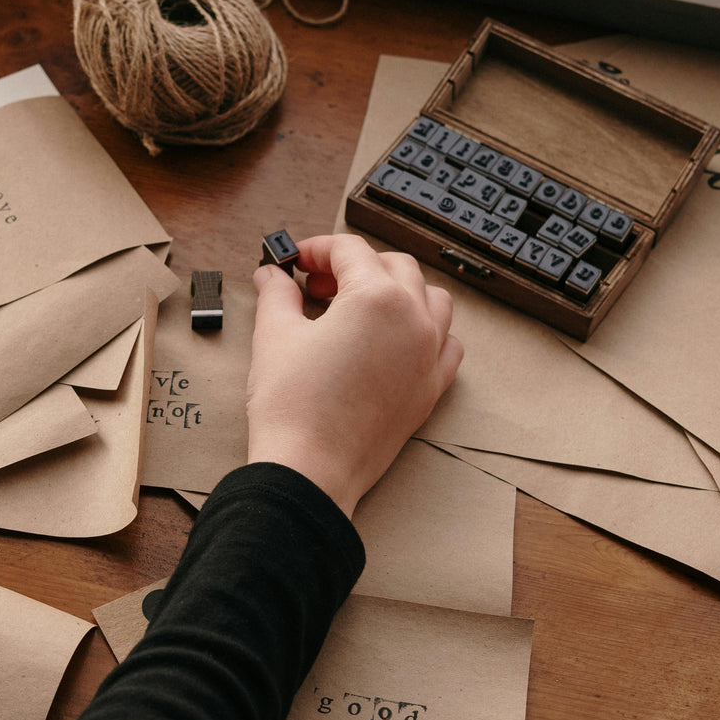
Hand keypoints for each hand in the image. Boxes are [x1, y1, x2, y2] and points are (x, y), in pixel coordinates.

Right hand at [246, 233, 462, 514]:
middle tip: (316, 284)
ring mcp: (428, 356)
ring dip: (397, 290)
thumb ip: (277, 294)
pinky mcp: (431, 389)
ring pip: (431, 298)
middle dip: (354, 266)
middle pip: (393, 266)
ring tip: (360, 306)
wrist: (310, 470)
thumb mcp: (274, 336)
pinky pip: (447, 344)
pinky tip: (395, 340)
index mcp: (377, 298)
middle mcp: (413, 320)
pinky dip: (426, 330)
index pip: (350, 250)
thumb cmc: (293, 406)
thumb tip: (272, 276)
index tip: (294, 261)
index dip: (316, 249)